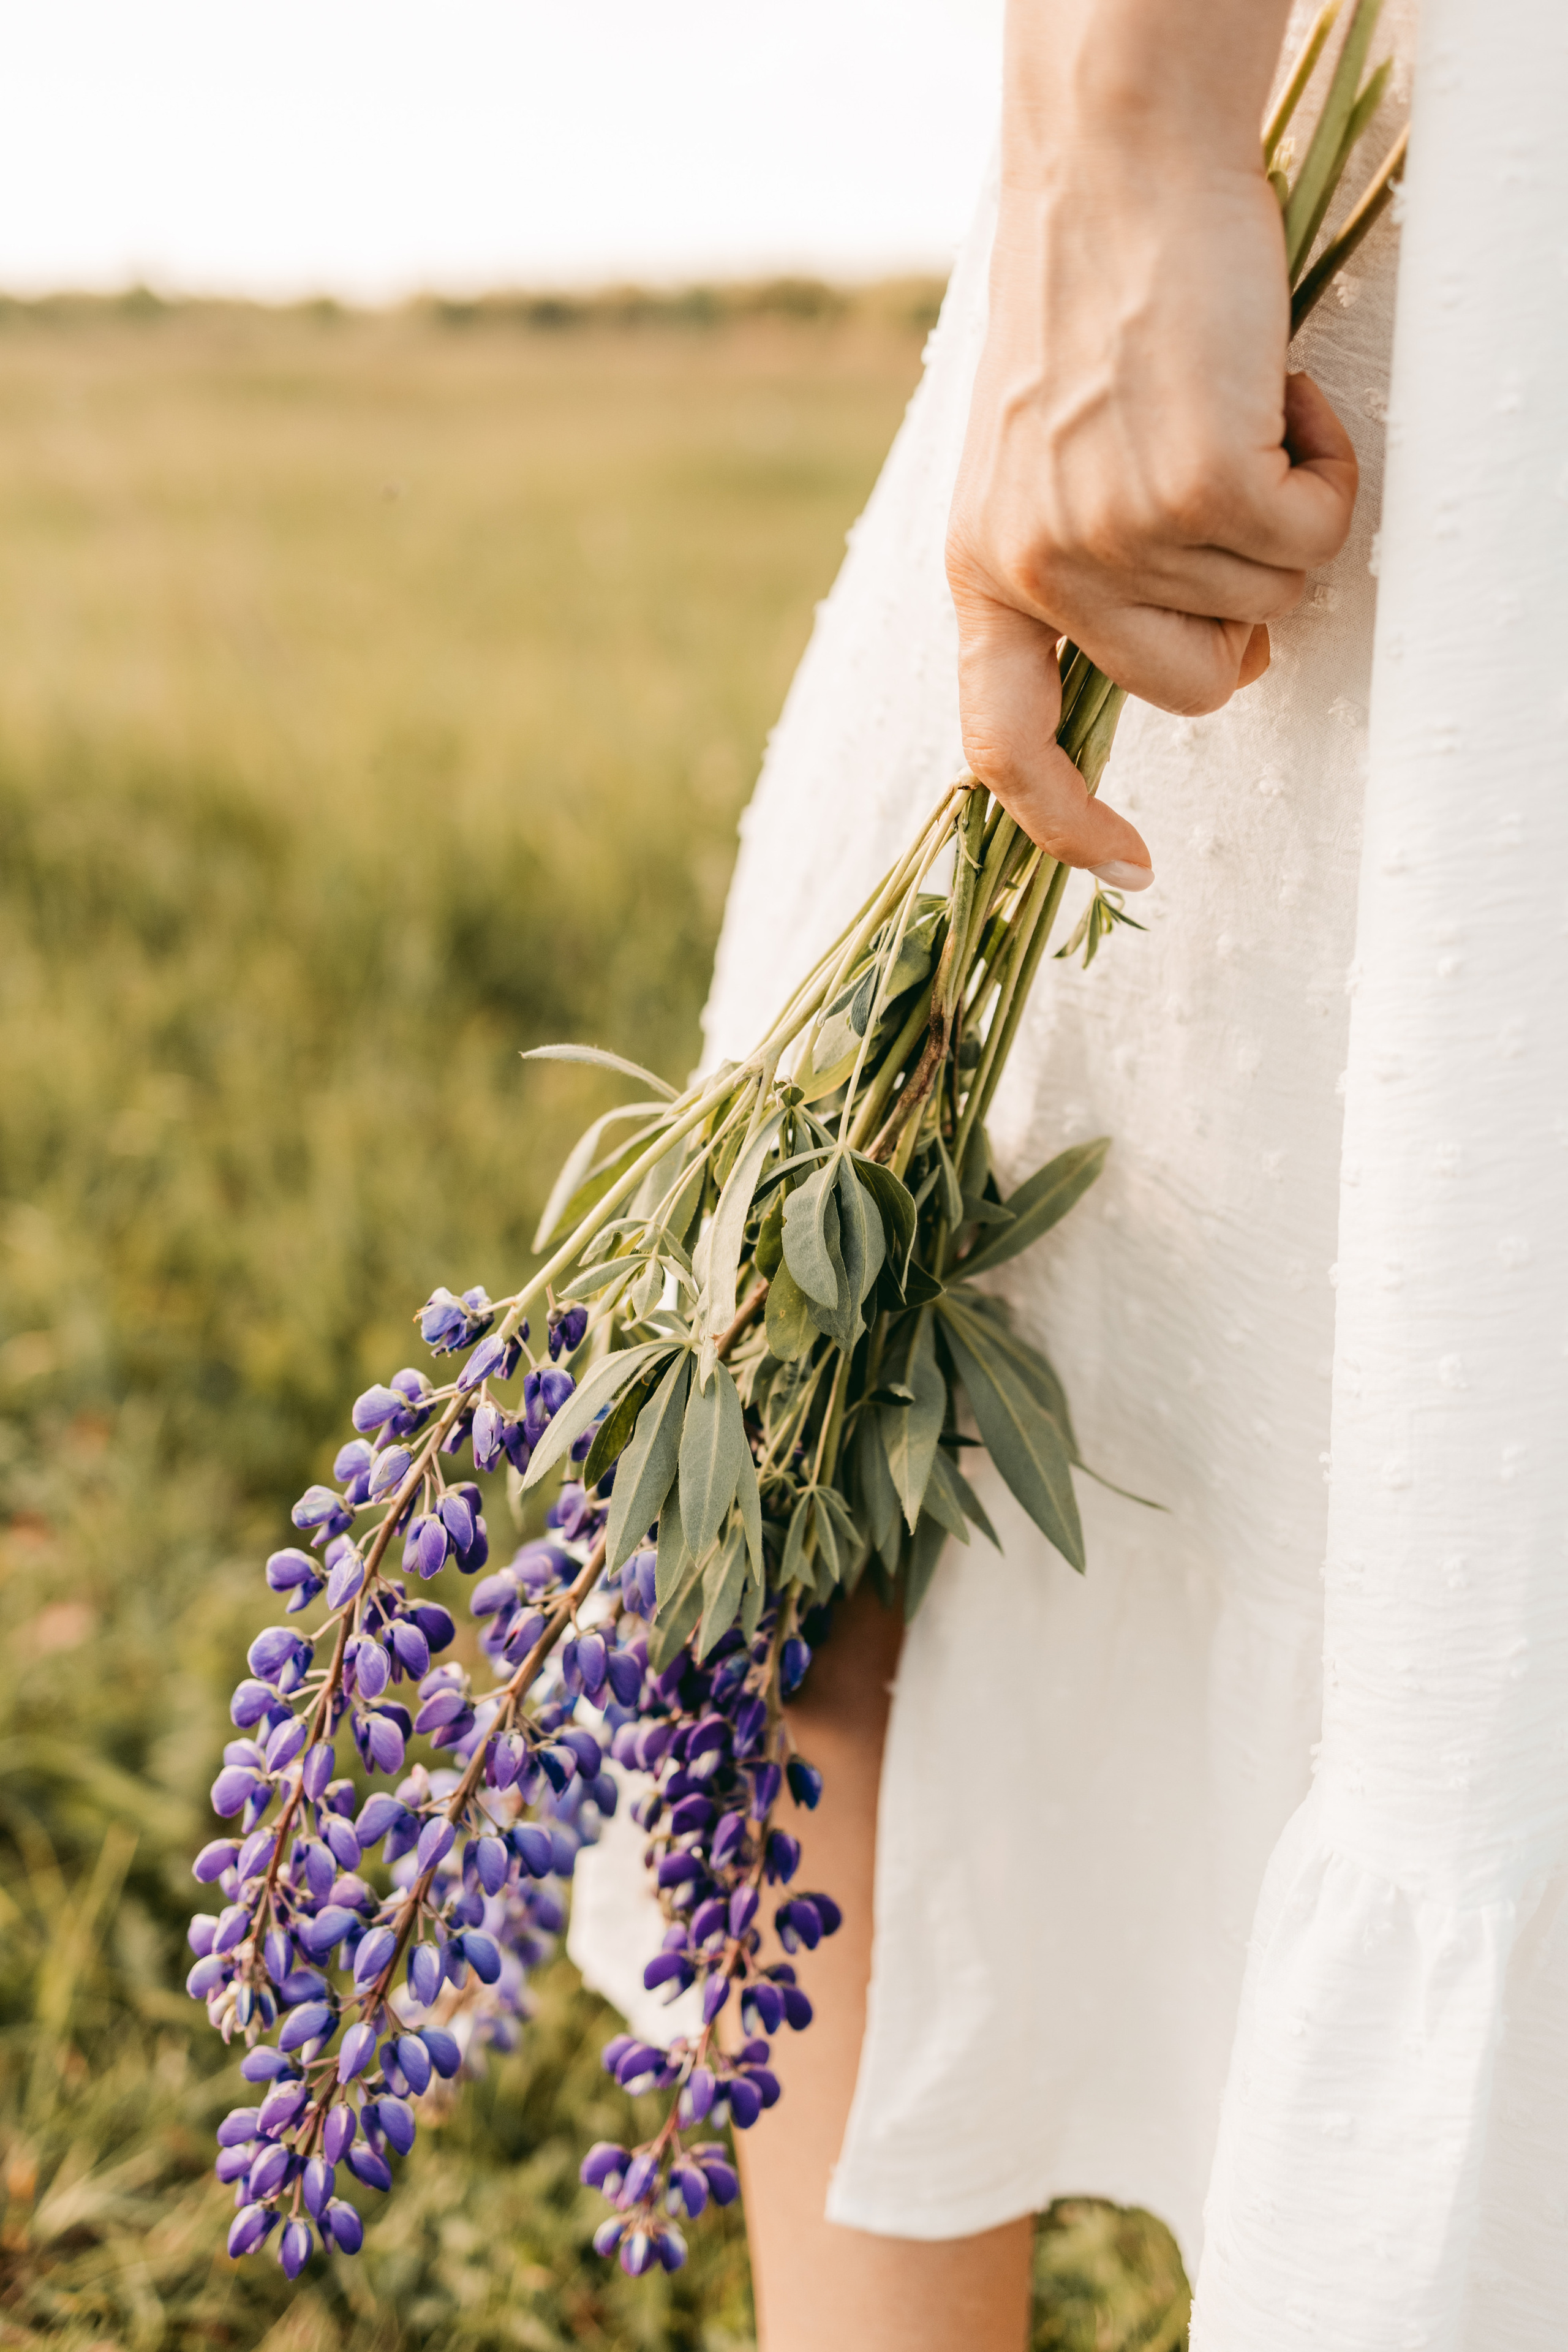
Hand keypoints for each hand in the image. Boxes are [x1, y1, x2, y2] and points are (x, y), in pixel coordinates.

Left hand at [947, 5, 1359, 884]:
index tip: (1130, 871)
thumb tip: (1207, 663)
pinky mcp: (1198, 481)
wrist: (1111, 169)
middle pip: (1192, 689)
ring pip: (1267, 605)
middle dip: (1244, 617)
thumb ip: (1081, 575)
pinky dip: (1327, 469)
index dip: (1064, 825)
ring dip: (1284, 514)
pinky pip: (1313, 539)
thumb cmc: (1091, 316)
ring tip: (1235, 410)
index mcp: (984, 571)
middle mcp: (1037, 567)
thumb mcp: (1039, 468)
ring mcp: (1115, 531)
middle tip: (1236, 506)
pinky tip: (1280, 393)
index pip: (1002, 747)